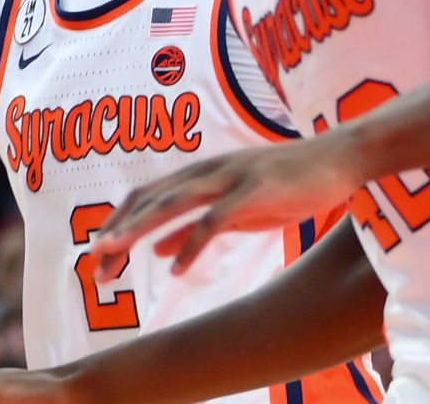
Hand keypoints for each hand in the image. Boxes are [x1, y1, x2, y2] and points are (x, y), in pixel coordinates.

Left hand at [93, 134, 364, 277]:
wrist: (338, 159)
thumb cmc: (286, 186)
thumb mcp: (233, 211)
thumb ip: (192, 227)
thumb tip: (154, 249)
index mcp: (197, 176)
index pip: (144, 198)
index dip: (117, 223)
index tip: (96, 255)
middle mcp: (205, 172)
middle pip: (148, 201)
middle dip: (117, 232)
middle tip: (92, 265)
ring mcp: (229, 178)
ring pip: (172, 203)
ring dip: (138, 231)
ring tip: (113, 255)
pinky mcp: (255, 191)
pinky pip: (215, 220)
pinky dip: (191, 244)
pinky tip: (174, 269)